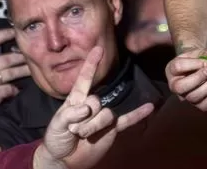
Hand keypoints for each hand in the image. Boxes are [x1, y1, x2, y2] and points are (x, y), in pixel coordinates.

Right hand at [0, 29, 29, 133]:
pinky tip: (16, 91)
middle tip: (32, 55)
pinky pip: (8, 89)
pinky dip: (14, 90)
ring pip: (10, 73)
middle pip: (6, 58)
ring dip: (23, 71)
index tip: (15, 31)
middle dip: (21, 57)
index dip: (3, 34)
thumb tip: (7, 53)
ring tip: (32, 70)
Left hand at [33, 46, 153, 168]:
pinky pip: (127, 120)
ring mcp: (103, 116)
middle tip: (74, 130)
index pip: (84, 78)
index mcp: (77, 99)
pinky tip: (150, 107)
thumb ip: (70, 114)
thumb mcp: (57, 125)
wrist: (65, 160)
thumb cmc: (57, 139)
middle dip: (85, 118)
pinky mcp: (112, 130)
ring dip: (94, 127)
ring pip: (107, 114)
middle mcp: (92, 104)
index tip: (98, 48)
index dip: (91, 64)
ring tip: (84, 136)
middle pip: (96, 101)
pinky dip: (138, 114)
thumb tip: (87, 108)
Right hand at [164, 48, 206, 110]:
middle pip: (180, 87)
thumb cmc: (193, 61)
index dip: (193, 64)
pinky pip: (203, 106)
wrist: (195, 70)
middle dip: (198, 78)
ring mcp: (184, 97)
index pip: (178, 67)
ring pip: (193, 97)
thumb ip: (202, 53)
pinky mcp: (195, 104)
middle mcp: (174, 86)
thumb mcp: (195, 54)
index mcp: (171, 70)